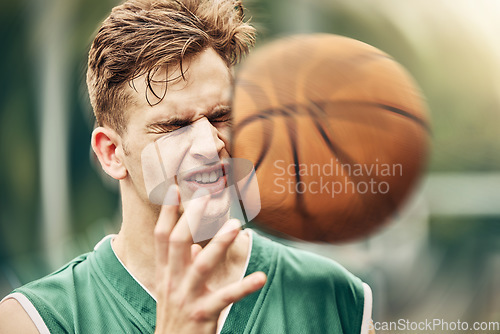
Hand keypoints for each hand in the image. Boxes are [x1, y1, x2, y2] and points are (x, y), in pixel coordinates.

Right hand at [154, 186, 265, 333]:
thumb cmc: (176, 317)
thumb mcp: (172, 290)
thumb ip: (182, 266)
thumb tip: (196, 246)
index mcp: (165, 274)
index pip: (161, 237)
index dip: (166, 213)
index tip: (175, 189)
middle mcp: (172, 282)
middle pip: (177, 243)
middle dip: (190, 218)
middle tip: (206, 195)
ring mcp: (187, 298)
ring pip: (201, 265)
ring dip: (219, 243)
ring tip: (236, 225)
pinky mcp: (203, 315)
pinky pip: (226, 297)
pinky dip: (244, 287)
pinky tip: (261, 277)